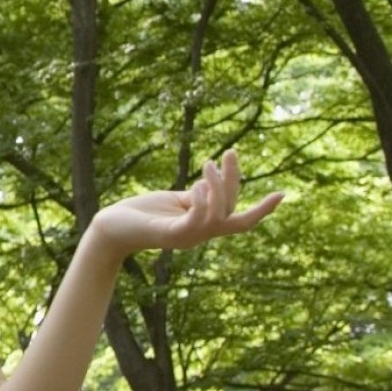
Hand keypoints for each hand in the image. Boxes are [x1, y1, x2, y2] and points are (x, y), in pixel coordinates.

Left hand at [89, 150, 282, 256]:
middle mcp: (198, 235)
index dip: (262, 209)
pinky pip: (195, 222)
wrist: (108, 228)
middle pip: (231, 211)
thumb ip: (197, 196)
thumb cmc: (140, 213)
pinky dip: (203, 204)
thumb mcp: (175, 201)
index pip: (239, 219)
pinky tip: (198, 187)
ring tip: (208, 163)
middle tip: (230, 152)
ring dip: (218, 187)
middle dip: (235, 181)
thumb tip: (212, 185)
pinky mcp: (168, 235)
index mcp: (202, 226)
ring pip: (218, 216)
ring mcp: (185, 238)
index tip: (283, 193)